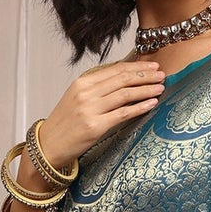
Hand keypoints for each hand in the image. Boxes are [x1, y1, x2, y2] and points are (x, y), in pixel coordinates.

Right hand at [37, 57, 165, 171]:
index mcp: (82, 82)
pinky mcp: (95, 127)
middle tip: (162, 74)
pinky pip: (123, 113)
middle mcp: (86, 93)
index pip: (114, 69)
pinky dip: (140, 107)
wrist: (48, 145)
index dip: (136, 66)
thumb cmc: (65, 123)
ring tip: (161, 87)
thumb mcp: (77, 98)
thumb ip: (98, 88)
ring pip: (124, 94)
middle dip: (144, 75)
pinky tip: (152, 103)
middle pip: (122, 79)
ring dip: (146, 89)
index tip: (151, 66)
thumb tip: (124, 79)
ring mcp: (90, 109)